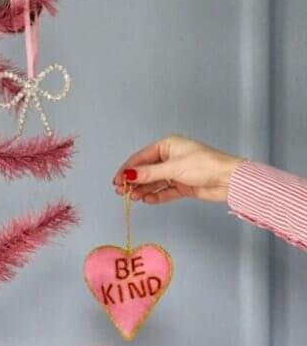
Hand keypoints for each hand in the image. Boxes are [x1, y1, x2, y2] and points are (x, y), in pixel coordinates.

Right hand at [112, 136, 242, 204]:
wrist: (228, 180)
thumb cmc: (205, 165)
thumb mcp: (173, 168)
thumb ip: (148, 174)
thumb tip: (127, 175)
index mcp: (168, 145)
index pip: (141, 157)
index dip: (127, 169)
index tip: (116, 181)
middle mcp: (170, 158)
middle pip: (146, 171)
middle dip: (133, 181)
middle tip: (121, 192)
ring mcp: (176, 172)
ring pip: (153, 182)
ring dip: (142, 190)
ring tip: (133, 198)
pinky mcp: (182, 185)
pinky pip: (164, 191)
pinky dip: (155, 196)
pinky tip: (146, 200)